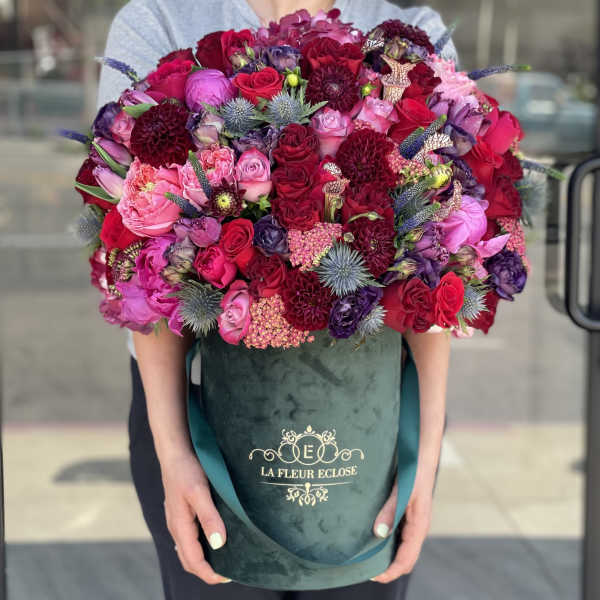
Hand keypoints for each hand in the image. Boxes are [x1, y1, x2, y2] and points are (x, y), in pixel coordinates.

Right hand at [160, 449, 230, 583]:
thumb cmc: (186, 469)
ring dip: (204, 558)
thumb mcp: (199, 491)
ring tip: (225, 558)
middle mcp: (176, 527)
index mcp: (180, 526)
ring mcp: (177, 520)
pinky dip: (201, 545)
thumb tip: (218, 544)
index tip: (228, 577)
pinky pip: (190, 537)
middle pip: (189, 559)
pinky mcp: (181, 512)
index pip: (193, 561)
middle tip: (230, 571)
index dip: (209, 573)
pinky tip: (214, 538)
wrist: (175, 451)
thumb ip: (209, 517)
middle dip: (207, 570)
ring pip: (189, 549)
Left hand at [369, 471, 433, 582]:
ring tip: (368, 558)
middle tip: (367, 570)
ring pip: (402, 549)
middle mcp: (417, 528)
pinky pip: (399, 536)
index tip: (374, 576)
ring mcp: (413, 522)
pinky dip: (388, 543)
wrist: (422, 455)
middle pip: (406, 559)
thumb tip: (378, 533)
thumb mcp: (402, 490)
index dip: (391, 571)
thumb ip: (391, 511)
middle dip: (389, 569)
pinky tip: (374, 538)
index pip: (407, 559)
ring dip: (388, 557)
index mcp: (419, 526)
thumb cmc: (414, 471)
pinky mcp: (408, 515)